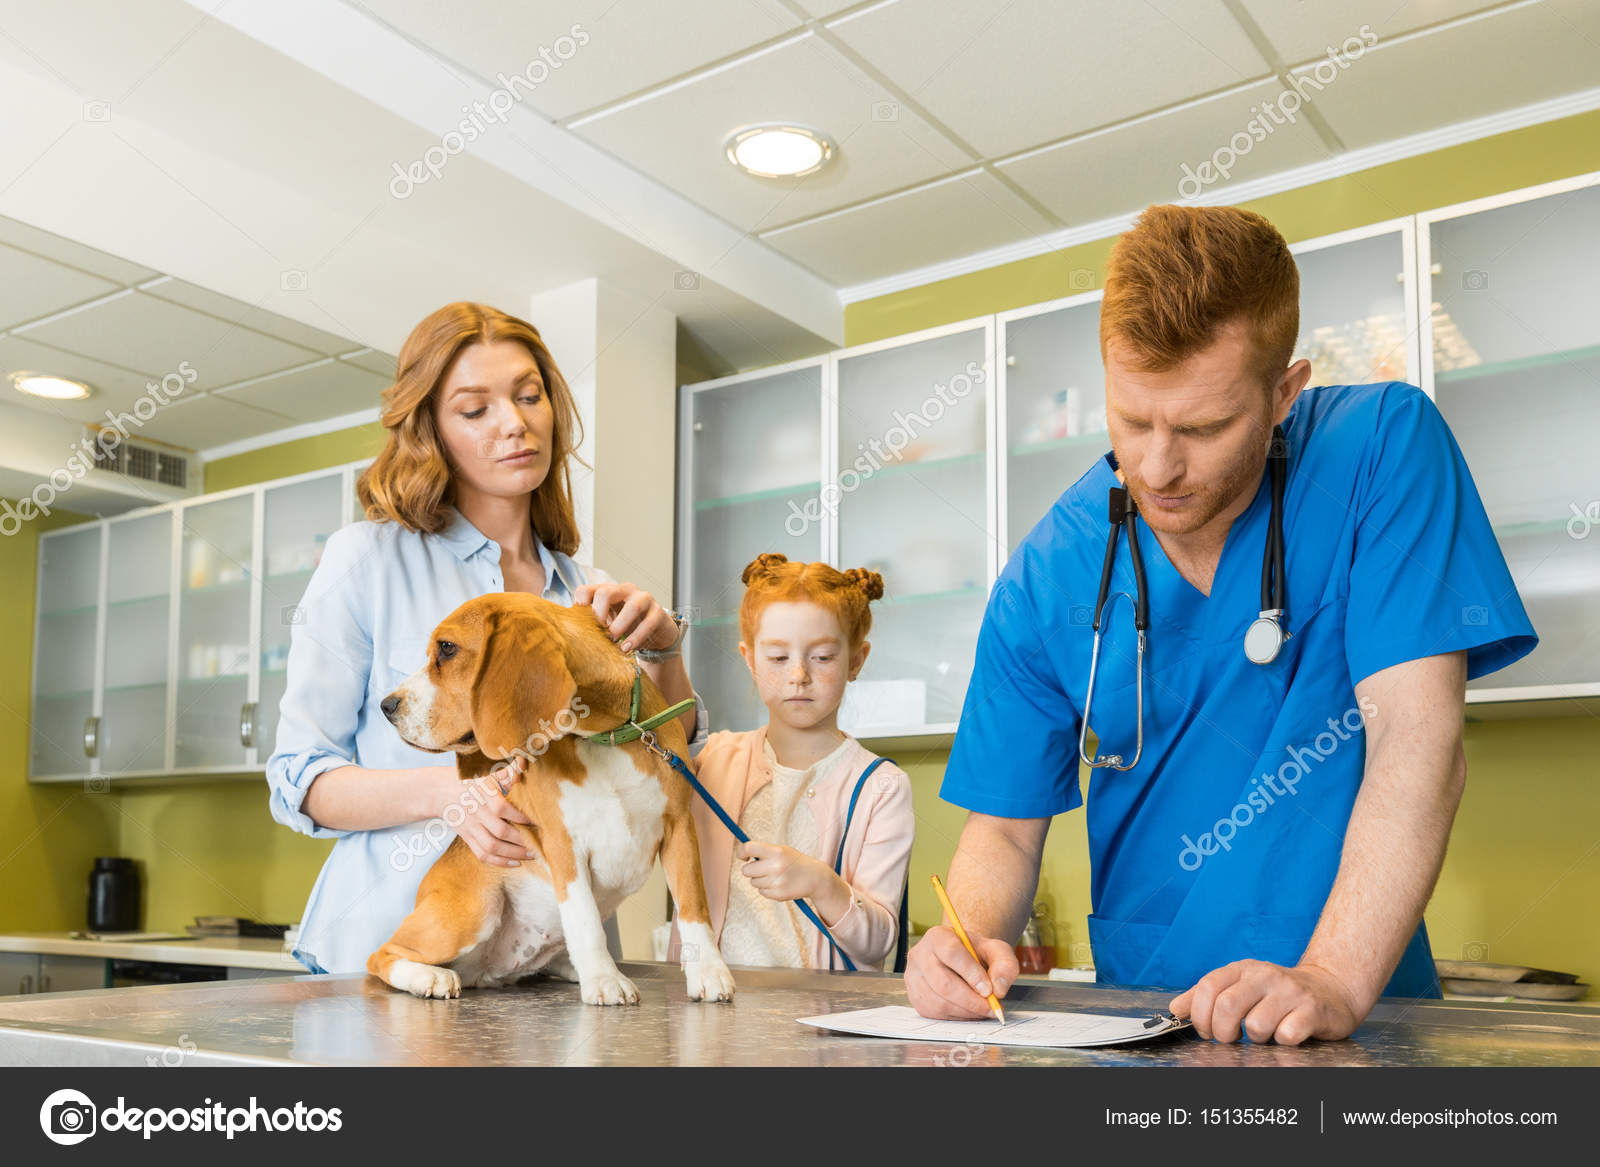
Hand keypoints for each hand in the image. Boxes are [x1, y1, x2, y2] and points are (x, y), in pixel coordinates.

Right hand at [435, 758, 536, 867]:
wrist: (441, 792)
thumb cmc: (471, 783)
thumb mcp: (488, 776)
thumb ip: (508, 773)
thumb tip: (525, 762)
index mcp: (483, 795)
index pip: (503, 808)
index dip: (522, 817)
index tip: (539, 821)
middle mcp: (477, 813)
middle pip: (500, 831)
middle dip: (523, 840)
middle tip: (541, 843)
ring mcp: (470, 828)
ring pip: (492, 846)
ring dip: (514, 854)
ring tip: (532, 855)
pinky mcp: (467, 838)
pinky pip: (482, 855)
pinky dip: (499, 862)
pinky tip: (516, 863)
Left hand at [572, 581, 678, 652]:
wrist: (656, 634)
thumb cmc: (626, 627)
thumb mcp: (606, 623)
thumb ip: (591, 623)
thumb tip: (568, 633)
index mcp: (608, 591)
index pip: (586, 590)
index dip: (580, 607)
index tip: (580, 626)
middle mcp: (626, 590)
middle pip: (607, 592)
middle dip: (599, 614)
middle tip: (597, 632)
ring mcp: (644, 599)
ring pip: (632, 607)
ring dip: (619, 626)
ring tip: (613, 641)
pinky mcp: (658, 613)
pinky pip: (648, 623)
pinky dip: (636, 637)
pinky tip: (627, 648)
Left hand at [737, 841, 833, 903]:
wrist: (815, 877)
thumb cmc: (794, 861)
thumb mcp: (782, 850)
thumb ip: (763, 851)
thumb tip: (741, 854)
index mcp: (776, 851)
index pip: (749, 848)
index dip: (741, 852)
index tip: (743, 856)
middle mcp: (776, 866)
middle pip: (746, 870)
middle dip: (751, 869)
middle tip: (762, 868)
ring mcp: (776, 882)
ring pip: (753, 882)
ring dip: (760, 879)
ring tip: (775, 876)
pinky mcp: (778, 895)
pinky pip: (761, 892)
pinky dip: (767, 889)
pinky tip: (779, 884)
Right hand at [904, 925, 1018, 1019]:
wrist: (961, 959)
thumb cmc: (977, 954)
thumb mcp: (996, 951)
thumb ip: (1004, 965)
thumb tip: (999, 989)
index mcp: (938, 936)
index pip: (951, 953)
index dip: (971, 973)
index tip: (989, 990)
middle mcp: (920, 955)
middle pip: (943, 983)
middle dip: (971, 1000)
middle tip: (991, 1007)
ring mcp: (913, 977)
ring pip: (939, 1002)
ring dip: (966, 1011)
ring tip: (983, 1009)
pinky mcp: (914, 996)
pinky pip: (935, 1013)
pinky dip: (957, 1016)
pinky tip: (969, 1010)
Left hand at [1170, 960, 1360, 1044]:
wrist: (1329, 989)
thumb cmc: (1276, 994)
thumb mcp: (1240, 986)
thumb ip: (1206, 996)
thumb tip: (1175, 1009)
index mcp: (1242, 968)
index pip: (1208, 987)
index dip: (1200, 1014)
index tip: (1205, 1031)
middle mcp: (1265, 975)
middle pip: (1227, 1006)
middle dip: (1222, 1031)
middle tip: (1231, 1038)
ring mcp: (1290, 991)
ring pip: (1256, 1025)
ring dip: (1256, 1039)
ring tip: (1265, 1033)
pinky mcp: (1312, 1010)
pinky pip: (1286, 1034)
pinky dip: (1282, 1042)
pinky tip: (1286, 1034)